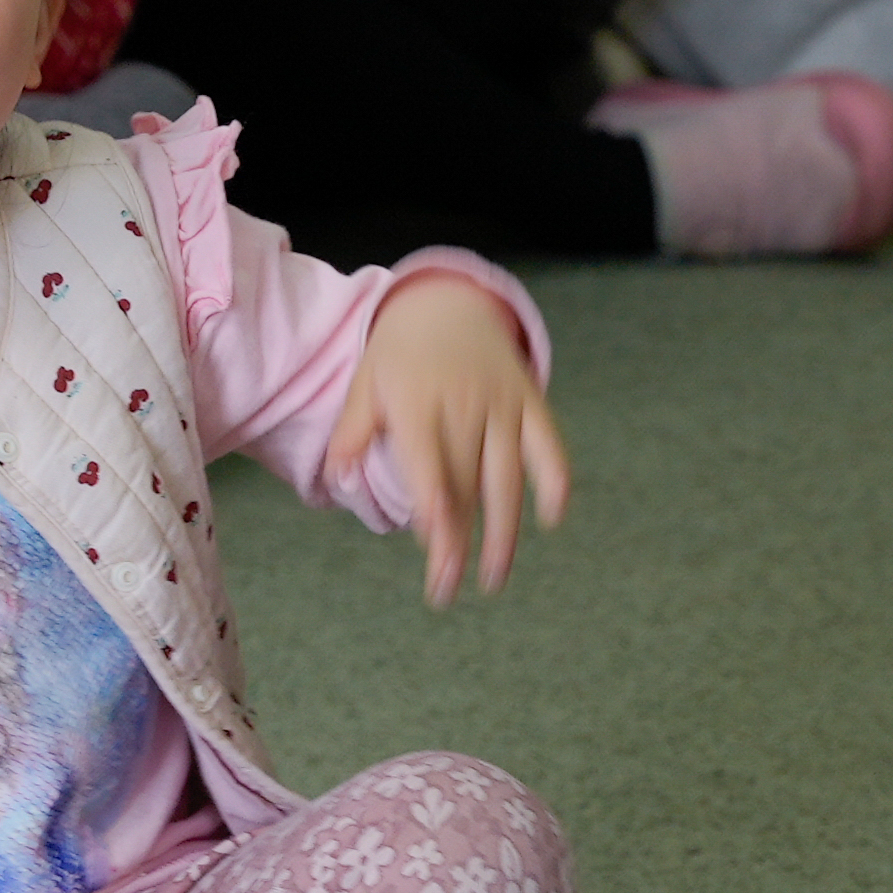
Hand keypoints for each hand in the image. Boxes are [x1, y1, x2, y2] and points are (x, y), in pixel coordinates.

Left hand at [323, 271, 571, 606]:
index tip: (434, 547)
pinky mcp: (530, 402)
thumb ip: (352, 430)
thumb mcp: (365, 382)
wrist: (449, 303)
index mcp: (416, 401)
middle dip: (456, 541)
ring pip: (506, 477)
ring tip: (492, 579)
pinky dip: (555, 480)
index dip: (433, 504)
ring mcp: (502, 403)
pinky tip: (552, 520)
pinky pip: (548, 445)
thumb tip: (337, 476)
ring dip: (502, 532)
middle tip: (445, 590)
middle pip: (464, 483)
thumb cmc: (399, 355)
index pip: (427, 462)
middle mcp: (463, 403)